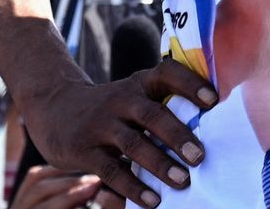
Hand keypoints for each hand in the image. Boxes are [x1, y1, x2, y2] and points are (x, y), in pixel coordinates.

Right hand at [22, 60, 216, 207]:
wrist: (56, 109)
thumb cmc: (113, 106)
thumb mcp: (134, 95)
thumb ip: (162, 105)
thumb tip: (209, 128)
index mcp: (140, 83)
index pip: (168, 73)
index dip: (190, 83)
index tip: (213, 100)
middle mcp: (122, 99)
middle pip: (152, 114)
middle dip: (178, 135)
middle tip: (200, 155)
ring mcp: (101, 124)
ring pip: (133, 143)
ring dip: (159, 164)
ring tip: (183, 181)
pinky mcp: (83, 150)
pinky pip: (110, 170)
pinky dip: (132, 187)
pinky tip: (153, 201)